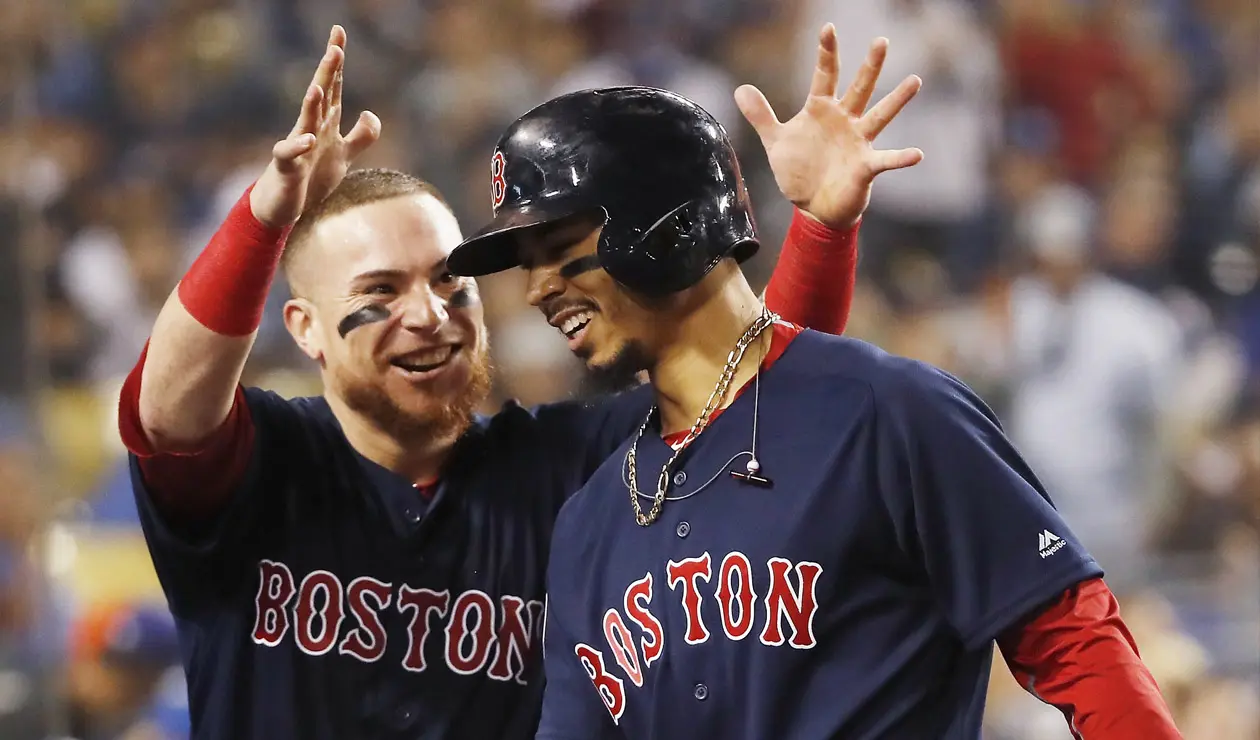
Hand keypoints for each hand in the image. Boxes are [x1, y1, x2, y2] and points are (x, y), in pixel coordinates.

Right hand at [250, 26, 381, 227]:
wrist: (284, 206)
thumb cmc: (311, 177)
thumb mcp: (343, 155)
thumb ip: (361, 135)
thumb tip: (370, 112)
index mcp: (325, 123)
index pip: (334, 86)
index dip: (337, 62)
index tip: (339, 32)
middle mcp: (310, 128)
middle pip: (321, 95)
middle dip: (328, 72)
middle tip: (336, 46)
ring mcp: (297, 146)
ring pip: (305, 120)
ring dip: (312, 103)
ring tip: (319, 85)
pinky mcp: (287, 167)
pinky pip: (289, 154)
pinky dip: (297, 146)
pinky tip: (308, 139)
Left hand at [735, 24, 923, 229]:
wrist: (813, 207)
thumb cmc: (799, 172)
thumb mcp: (776, 142)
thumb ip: (761, 116)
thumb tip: (740, 89)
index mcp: (822, 111)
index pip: (825, 76)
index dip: (826, 53)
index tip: (828, 28)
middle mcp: (845, 121)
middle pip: (859, 88)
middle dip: (870, 66)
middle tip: (881, 41)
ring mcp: (858, 142)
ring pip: (880, 116)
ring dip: (896, 100)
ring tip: (914, 81)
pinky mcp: (866, 167)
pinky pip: (886, 160)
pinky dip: (901, 158)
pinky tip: (917, 154)